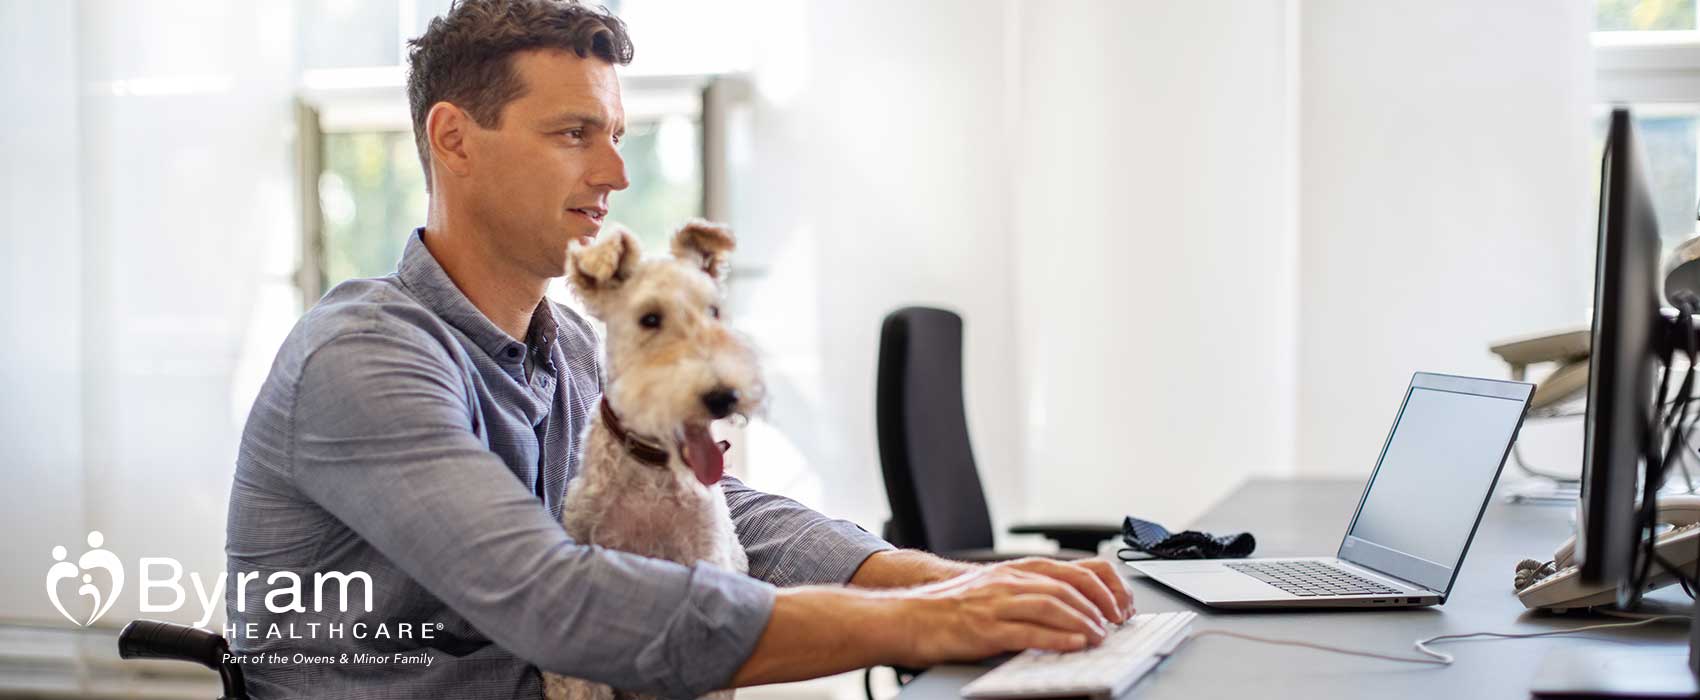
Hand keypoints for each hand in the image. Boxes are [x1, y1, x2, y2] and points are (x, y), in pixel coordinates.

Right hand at [886, 564, 1125, 665]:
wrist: (909, 615)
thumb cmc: (952, 607)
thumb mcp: (998, 590)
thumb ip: (1031, 593)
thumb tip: (1074, 609)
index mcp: (1018, 571)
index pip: (1075, 569)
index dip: (1105, 587)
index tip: (1121, 606)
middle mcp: (1011, 581)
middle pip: (1069, 586)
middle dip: (1100, 606)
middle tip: (1116, 625)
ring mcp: (997, 603)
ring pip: (1053, 605)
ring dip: (1083, 622)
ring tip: (1100, 637)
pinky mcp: (985, 628)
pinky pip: (1027, 631)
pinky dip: (1056, 638)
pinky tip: (1073, 645)